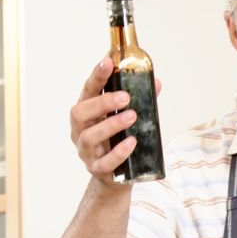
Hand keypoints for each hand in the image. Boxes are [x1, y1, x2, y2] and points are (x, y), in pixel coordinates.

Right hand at [70, 57, 161, 185]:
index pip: (88, 90)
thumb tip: (156, 82)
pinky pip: (104, 163)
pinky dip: (118, 152)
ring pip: (90, 137)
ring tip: (132, 116)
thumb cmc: (119, 140)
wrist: (116, 175)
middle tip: (125, 97)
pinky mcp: (97, 169)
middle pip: (80, 112)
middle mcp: (80, 130)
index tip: (107, 61)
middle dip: (102, 102)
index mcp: (87, 113)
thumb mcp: (128, 118)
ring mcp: (86, 151)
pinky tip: (131, 142)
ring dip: (111, 125)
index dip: (97, 76)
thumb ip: (140, 100)